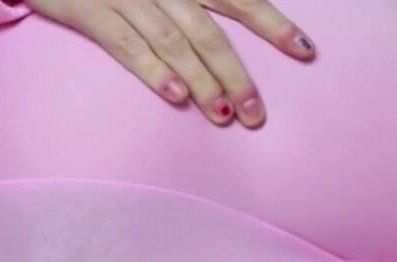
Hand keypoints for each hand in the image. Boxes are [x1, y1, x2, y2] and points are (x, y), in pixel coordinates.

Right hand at [19, 0, 314, 127]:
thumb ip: (193, 1)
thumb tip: (225, 44)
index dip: (273, 23)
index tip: (306, 51)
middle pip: (210, 30)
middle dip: (237, 73)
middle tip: (256, 114)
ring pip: (174, 41)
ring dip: (201, 80)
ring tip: (222, 115)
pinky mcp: (91, 10)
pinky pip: (126, 43)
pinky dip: (152, 69)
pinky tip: (175, 95)